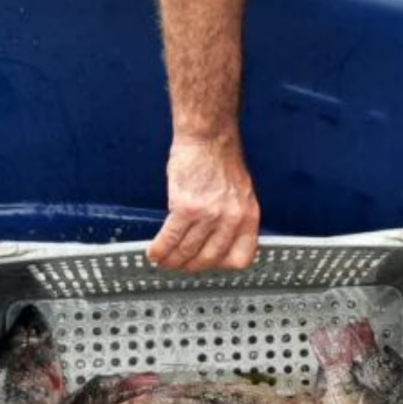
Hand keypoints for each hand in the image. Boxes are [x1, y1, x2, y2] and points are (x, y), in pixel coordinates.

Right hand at [148, 134, 260, 271]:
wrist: (208, 138)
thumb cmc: (221, 160)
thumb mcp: (240, 195)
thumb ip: (234, 219)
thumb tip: (219, 241)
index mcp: (248, 217)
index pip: (240, 258)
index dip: (221, 266)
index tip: (208, 264)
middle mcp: (230, 219)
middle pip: (209, 259)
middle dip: (191, 266)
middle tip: (180, 265)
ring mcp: (208, 215)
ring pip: (187, 251)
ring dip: (172, 260)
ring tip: (164, 261)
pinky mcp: (186, 207)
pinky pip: (170, 238)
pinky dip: (160, 249)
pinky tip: (154, 252)